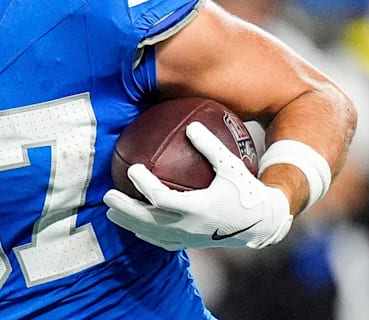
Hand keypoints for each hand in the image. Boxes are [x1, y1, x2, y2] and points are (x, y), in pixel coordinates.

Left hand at [104, 122, 292, 249]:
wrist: (262, 223)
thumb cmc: (247, 192)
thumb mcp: (231, 166)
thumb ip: (210, 146)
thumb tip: (191, 125)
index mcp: (197, 208)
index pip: (161, 198)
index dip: (144, 185)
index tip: (133, 169)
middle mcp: (189, 226)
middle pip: (148, 220)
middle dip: (125, 209)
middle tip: (107, 196)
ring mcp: (188, 238)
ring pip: (151, 234)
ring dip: (129, 222)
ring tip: (110, 212)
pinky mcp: (190, 243)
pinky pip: (162, 241)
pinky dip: (145, 233)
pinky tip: (134, 225)